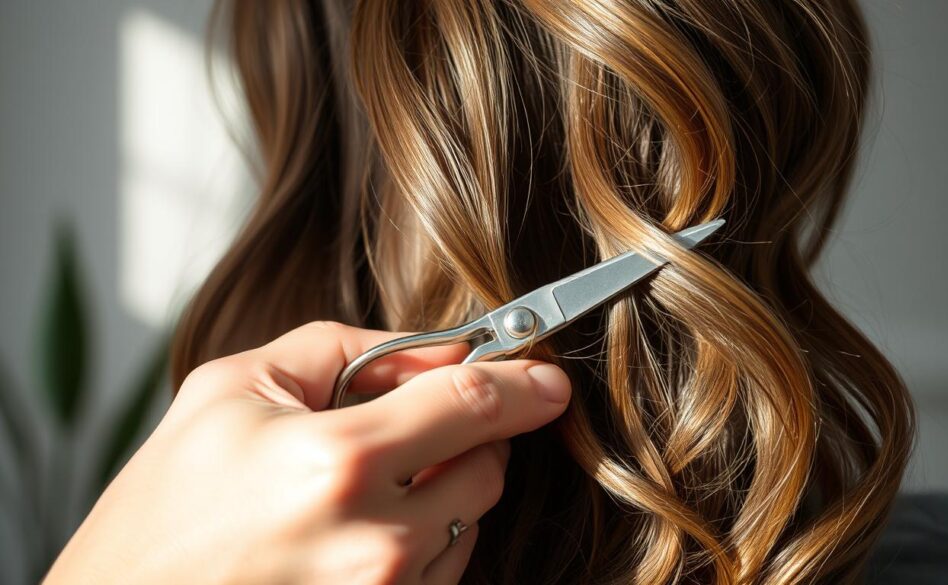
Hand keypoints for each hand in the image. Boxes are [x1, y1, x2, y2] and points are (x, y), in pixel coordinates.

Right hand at [43, 321, 571, 584]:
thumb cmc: (165, 501)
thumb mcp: (237, 387)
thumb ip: (348, 349)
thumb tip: (442, 348)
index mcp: (337, 462)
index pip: (471, 406)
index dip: (521, 384)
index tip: (546, 379)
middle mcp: (375, 543)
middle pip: (486, 470)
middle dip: (469, 438)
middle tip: (416, 425)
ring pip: (467, 524)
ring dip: (439, 492)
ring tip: (359, 488)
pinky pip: (441, 574)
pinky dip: (422, 541)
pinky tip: (358, 531)